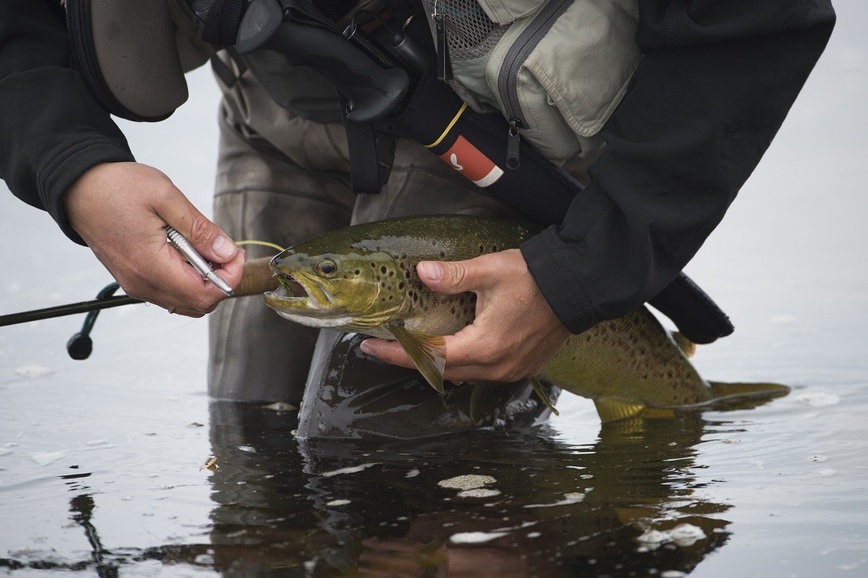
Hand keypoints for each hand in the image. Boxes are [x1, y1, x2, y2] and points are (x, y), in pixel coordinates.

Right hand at [64, 162, 244, 316]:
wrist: (80, 187)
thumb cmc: (115, 188)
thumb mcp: (166, 198)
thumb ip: (200, 229)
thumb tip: (227, 252)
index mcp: (150, 265)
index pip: (205, 294)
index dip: (230, 278)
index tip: (236, 255)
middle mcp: (142, 283)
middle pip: (198, 304)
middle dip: (221, 281)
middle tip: (225, 251)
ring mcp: (136, 285)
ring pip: (186, 303)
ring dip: (205, 282)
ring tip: (205, 249)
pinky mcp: (134, 280)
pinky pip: (170, 294)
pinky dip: (188, 280)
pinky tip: (188, 254)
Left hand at [360, 249, 568, 382]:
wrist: (579, 286)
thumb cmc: (536, 279)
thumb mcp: (490, 271)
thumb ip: (452, 276)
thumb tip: (421, 271)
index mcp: (484, 347)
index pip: (429, 357)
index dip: (396, 352)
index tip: (371, 346)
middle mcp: (496, 367)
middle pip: (442, 371)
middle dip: (410, 359)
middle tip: (385, 345)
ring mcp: (511, 370)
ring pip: (463, 375)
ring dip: (437, 364)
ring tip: (415, 347)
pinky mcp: (522, 366)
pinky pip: (484, 373)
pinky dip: (462, 364)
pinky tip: (453, 349)